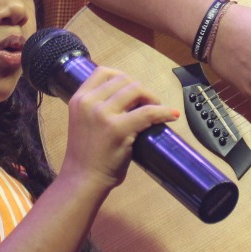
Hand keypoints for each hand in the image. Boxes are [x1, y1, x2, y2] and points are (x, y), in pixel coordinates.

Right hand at [63, 66, 177, 189]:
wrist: (82, 180)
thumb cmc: (86, 156)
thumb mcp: (84, 122)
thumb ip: (98, 107)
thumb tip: (129, 100)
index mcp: (79, 99)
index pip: (103, 71)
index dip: (122, 77)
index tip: (132, 91)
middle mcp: (89, 102)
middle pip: (124, 80)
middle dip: (140, 90)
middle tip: (148, 104)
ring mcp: (103, 114)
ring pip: (136, 90)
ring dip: (151, 98)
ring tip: (157, 110)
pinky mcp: (118, 128)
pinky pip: (149, 112)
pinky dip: (164, 112)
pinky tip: (171, 116)